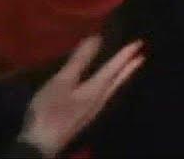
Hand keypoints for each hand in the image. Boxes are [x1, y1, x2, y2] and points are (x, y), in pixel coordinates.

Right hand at [19, 37, 144, 157]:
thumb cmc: (51, 109)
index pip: (114, 69)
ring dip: (122, 77)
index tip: (139, 43)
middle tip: (142, 56)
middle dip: (129, 68)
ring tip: (129, 69)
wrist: (42, 143)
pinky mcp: (84, 116)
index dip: (125, 55)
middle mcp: (99, 100)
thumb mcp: (63, 81)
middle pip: (117, 81)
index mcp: (96, 90)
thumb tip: (97, 38)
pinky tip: (106, 88)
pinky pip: (105, 96)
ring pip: (113, 90)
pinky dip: (111, 86)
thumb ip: (80, 61)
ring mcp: (92, 110)